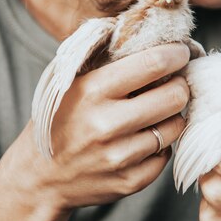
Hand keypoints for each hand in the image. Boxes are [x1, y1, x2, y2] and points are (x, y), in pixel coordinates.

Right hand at [0, 43, 189, 216]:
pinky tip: (143, 139)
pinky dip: (160, 145)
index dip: (176, 54)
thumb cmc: (59, 119)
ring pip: (175, 126)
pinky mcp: (130, 181)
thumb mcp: (71, 82)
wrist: (39, 177)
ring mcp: (120, 156)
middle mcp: (107, 124)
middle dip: (180, 85)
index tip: (181, 52)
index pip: (154, 63)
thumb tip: (155, 39)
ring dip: (172, 116)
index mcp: (93, 90)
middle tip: (175, 82)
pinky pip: (166, 155)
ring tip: (157, 112)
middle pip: (175, 95)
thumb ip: (107, 60)